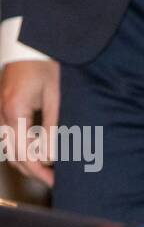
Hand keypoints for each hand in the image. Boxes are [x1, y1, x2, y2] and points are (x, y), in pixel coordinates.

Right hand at [0, 60, 60, 185]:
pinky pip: (9, 139)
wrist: (29, 46)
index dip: (39, 171)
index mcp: (15, 111)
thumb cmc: (44, 66)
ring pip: (10, 150)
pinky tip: (40, 154)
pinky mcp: (3, 112)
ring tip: (50, 170)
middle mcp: (2, 116)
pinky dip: (23, 151)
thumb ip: (53, 125)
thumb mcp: (54, 95)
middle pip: (14, 156)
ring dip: (28, 163)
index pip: (24, 153)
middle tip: (55, 180)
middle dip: (34, 172)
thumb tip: (52, 154)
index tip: (55, 180)